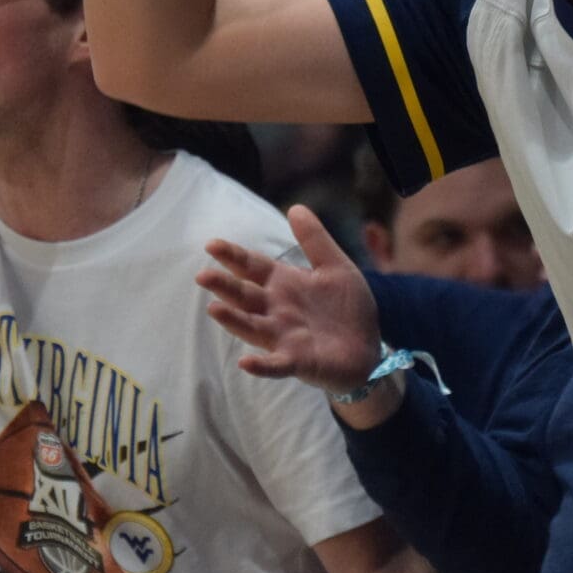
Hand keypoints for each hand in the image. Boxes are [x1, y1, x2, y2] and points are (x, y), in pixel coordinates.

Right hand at [197, 204, 380, 393]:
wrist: (369, 349)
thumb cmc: (347, 308)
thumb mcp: (335, 267)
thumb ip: (315, 240)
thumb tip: (295, 207)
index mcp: (283, 284)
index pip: (251, 266)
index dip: (232, 256)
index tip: (211, 245)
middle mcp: (276, 310)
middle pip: (245, 296)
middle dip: (224, 286)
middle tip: (203, 276)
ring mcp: (284, 337)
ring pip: (253, 327)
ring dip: (233, 320)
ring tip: (214, 309)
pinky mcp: (298, 362)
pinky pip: (276, 364)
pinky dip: (261, 365)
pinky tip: (245, 363)